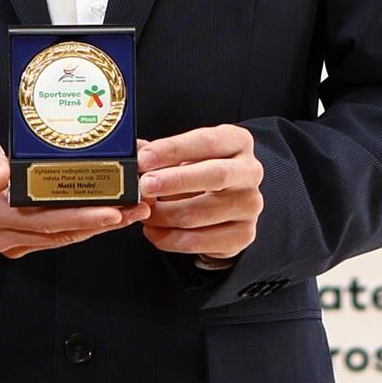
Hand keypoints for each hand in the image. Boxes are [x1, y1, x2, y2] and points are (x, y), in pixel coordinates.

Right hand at [0, 126, 147, 260]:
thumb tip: (3, 178)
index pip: (46, 219)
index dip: (83, 217)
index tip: (113, 209)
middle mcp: (4, 233)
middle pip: (63, 232)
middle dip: (104, 221)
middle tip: (139, 208)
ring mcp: (11, 240)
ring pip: (63, 236)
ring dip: (100, 225)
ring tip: (134, 210)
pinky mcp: (18, 239)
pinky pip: (56, 236)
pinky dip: (84, 225)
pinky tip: (107, 213)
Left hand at [136, 126, 262, 260]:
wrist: (227, 204)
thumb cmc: (201, 172)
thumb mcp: (185, 155)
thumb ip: (159, 153)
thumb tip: (132, 153)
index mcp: (237, 142)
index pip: (207, 142)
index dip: (173, 149)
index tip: (144, 158)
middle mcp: (249, 172)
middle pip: (215, 175)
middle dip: (174, 181)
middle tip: (145, 186)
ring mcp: (249, 205)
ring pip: (200, 213)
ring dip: (164, 214)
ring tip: (144, 211)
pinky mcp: (243, 235)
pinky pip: (199, 241)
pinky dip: (169, 238)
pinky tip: (154, 231)